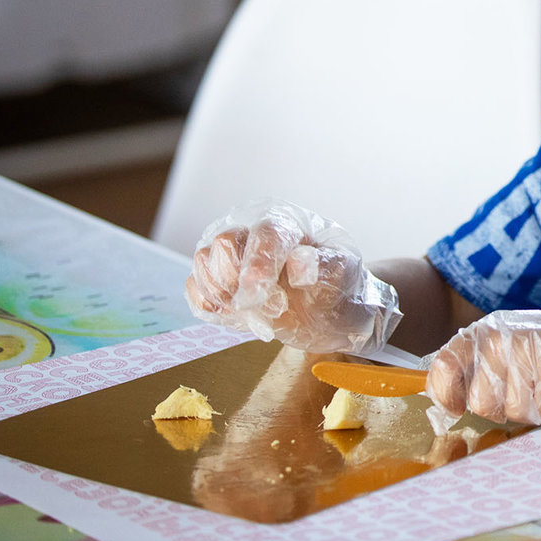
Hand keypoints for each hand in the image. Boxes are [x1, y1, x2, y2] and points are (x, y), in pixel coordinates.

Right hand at [184, 199, 400, 353]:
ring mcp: (233, 258)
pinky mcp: (219, 283)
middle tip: (266, 306)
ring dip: (222, 295)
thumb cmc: (339, 286)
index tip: (255, 293)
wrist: (330, 312)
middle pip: (224, 243)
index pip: (266, 234)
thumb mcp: (345, 274)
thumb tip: (299, 262)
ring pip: (203, 262)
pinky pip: (194, 288)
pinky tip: (238, 316)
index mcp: (290, 225)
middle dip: (238, 280)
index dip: (258, 263)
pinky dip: (209, 306)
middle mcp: (255, 234)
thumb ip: (326, 266)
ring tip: (256, 312)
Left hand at [424, 298, 540, 425]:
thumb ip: (473, 367)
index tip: (455, 406)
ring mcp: (523, 358)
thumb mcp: (504, 346)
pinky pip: (536, 412)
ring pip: (508, 412)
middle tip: (519, 390)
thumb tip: (441, 402)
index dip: (445, 394)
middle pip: (479, 404)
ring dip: (526, 409)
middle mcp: (497, 341)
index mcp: (482, 332)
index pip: (442, 367)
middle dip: (498, 408)